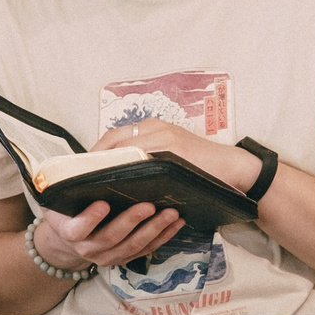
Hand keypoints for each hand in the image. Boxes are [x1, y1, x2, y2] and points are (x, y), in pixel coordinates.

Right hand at [33, 200, 183, 270]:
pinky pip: (146, 250)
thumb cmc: (70, 209)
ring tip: (170, 213)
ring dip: (154, 229)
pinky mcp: (124, 258)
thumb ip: (73, 186)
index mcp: (70, 232)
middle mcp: (88, 248)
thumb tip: (93, 159)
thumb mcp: (62, 198)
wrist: (71, 235)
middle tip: (149, 205)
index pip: (78, 229)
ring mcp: (108, 256)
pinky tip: (176, 223)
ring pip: (133, 245)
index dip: (90, 218)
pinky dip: (163, 236)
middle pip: (111, 237)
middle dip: (132, 221)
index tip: (103, 204)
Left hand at [94, 118, 263, 191]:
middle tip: (81, 179)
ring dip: (105, 166)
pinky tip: (114, 187)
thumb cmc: (202, 169)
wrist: (233, 169)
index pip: (115, 136)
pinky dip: (124, 172)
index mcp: (153, 127)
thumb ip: (148, 160)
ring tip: (92, 185)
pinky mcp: (171, 151)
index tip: (83, 169)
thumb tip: (119, 176)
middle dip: (94, 159)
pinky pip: (139, 160)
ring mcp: (163, 137)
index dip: (96, 152)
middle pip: (113, 140)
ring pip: (123, 149)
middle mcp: (155, 127)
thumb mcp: (171, 159)